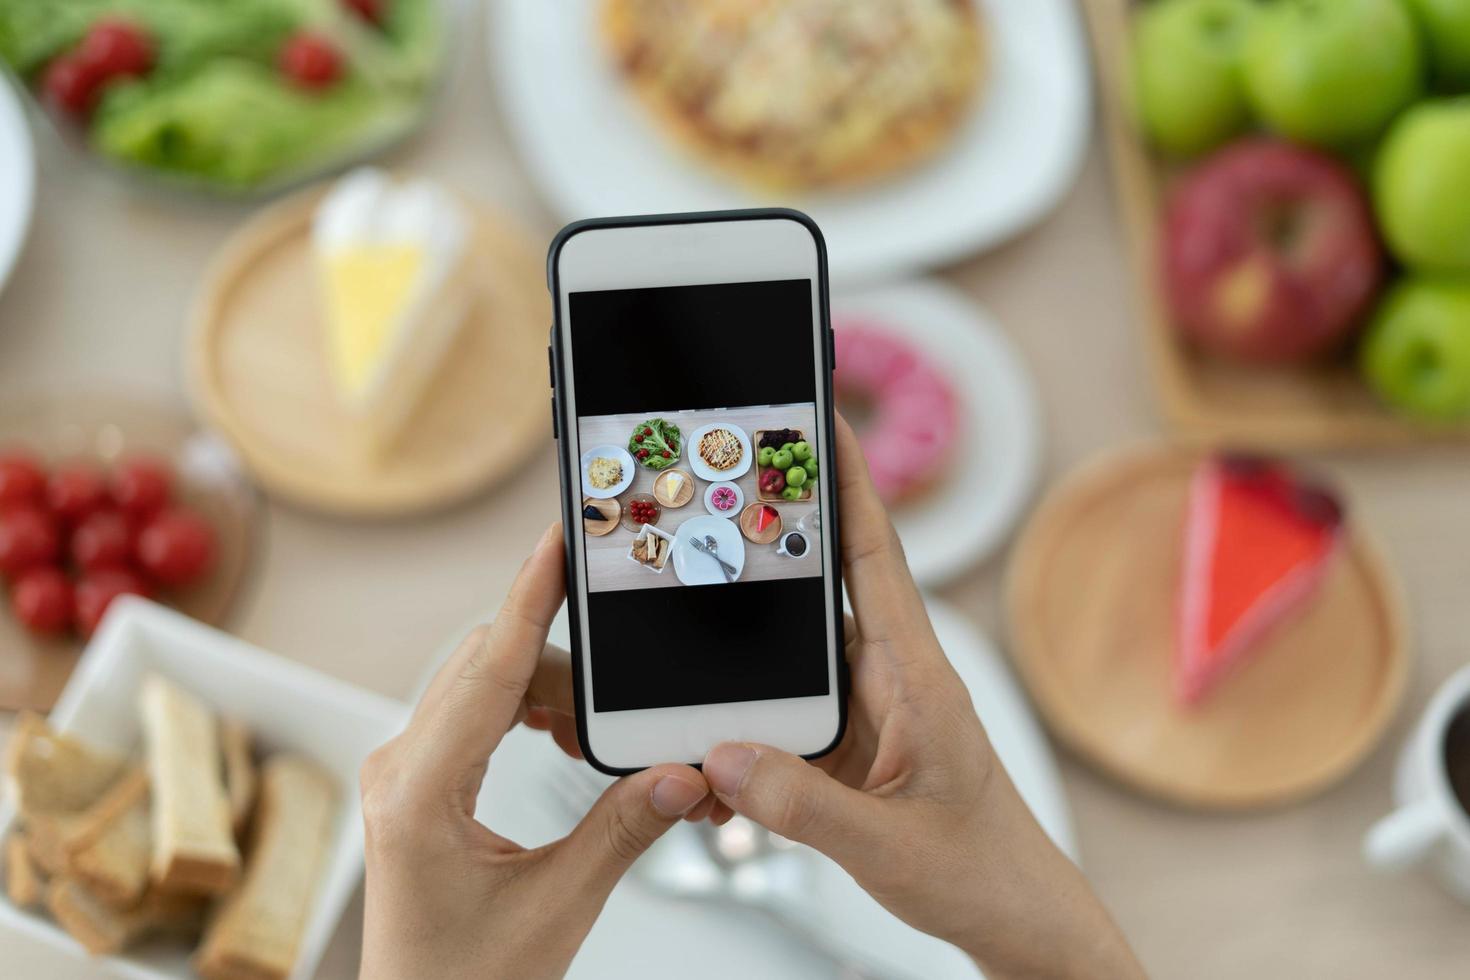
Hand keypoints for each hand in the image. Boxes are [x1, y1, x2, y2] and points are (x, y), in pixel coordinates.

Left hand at [358, 525, 713, 979]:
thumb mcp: (556, 908)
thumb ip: (623, 831)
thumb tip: (682, 772)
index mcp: (420, 792)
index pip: (489, 669)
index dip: (530, 599)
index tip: (557, 543)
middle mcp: (401, 768)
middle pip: (490, 664)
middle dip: (566, 663)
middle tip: (625, 676)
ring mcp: (406, 771)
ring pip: (487, 682)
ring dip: (551, 689)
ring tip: (599, 731)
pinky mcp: (421, 781)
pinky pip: (478, 711)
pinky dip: (531, 708)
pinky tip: (567, 736)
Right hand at [697, 416, 1143, 979]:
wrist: (1012, 917)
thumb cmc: (979, 870)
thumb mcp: (888, 845)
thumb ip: (805, 805)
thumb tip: (724, 759)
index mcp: (915, 676)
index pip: (876, 558)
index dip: (848, 486)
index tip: (820, 420)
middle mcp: (889, 678)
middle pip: (822, 587)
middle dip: (772, 537)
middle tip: (715, 490)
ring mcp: (866, 711)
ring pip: (794, 652)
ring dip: (749, 636)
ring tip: (691, 612)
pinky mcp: (845, 747)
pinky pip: (784, 710)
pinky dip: (745, 712)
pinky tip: (708, 730)